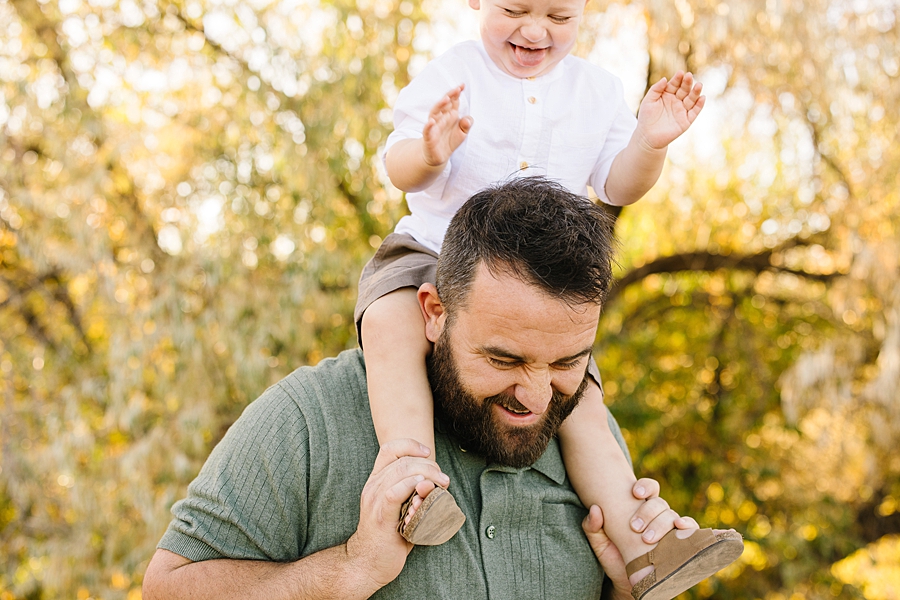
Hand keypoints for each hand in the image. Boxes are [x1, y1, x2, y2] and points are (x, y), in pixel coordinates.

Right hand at [345, 439, 449, 589]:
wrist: (367, 564)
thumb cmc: (389, 536)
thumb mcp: (401, 508)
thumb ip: (415, 493)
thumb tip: (437, 482)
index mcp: (376, 481)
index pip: (390, 449)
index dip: (410, 445)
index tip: (428, 453)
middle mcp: (373, 487)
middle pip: (403, 460)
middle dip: (429, 465)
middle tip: (443, 480)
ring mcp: (375, 501)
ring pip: (401, 471)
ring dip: (427, 474)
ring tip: (440, 485)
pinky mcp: (380, 517)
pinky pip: (394, 492)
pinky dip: (411, 486)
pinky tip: (423, 491)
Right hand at [421, 84, 473, 166]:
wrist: (438, 156)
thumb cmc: (449, 141)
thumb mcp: (462, 133)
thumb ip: (466, 125)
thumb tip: (467, 119)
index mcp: (449, 115)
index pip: (453, 102)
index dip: (456, 94)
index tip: (462, 86)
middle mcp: (441, 118)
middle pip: (444, 104)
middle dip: (449, 96)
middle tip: (456, 89)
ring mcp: (434, 126)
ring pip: (434, 113)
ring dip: (440, 106)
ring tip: (446, 99)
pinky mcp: (429, 137)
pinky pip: (427, 130)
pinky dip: (428, 125)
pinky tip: (431, 121)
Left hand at [582, 478, 699, 597]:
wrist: (628, 583)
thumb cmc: (614, 558)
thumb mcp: (599, 544)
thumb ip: (592, 526)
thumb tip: (595, 509)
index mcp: (639, 509)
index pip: (648, 489)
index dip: (645, 486)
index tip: (634, 493)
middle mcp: (657, 517)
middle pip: (659, 503)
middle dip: (648, 512)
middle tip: (635, 527)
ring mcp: (670, 530)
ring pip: (672, 516)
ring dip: (661, 524)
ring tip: (648, 539)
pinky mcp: (680, 544)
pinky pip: (691, 530)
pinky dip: (689, 526)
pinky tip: (680, 528)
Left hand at [634, 71, 704, 149]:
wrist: (647, 137)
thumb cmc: (646, 118)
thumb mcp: (648, 101)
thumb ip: (656, 89)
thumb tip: (665, 79)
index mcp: (668, 94)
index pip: (674, 84)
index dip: (677, 79)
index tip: (680, 73)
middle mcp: (676, 101)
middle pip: (684, 90)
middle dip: (687, 83)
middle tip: (689, 76)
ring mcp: (682, 110)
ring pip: (691, 99)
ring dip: (696, 92)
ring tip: (699, 85)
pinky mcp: (686, 120)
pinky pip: (694, 112)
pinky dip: (699, 105)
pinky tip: (702, 98)